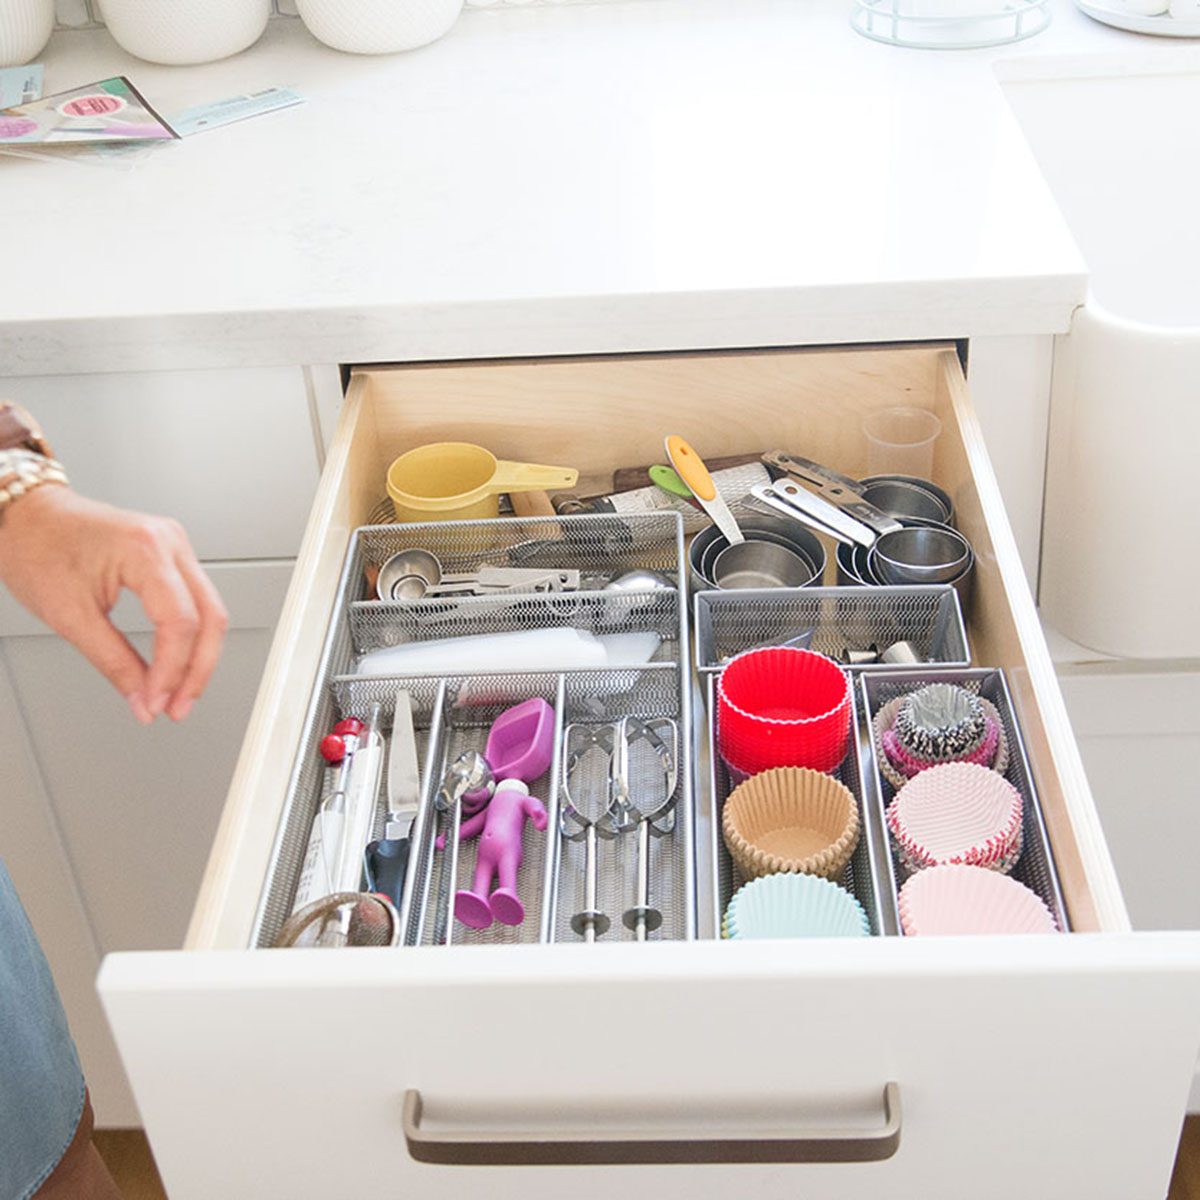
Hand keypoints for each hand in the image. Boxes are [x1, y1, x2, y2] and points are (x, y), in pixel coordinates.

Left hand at [0, 486, 227, 722]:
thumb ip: (113, 662)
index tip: (156, 702)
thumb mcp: (69, 615)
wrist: (25, 516)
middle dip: (197, 670)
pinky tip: (178, 661)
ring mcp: (175, 545)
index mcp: (145, 549)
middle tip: (178, 706)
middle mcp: (170, 542)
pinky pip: (197, 601)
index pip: (179, 622)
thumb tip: (142, 698)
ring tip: (177, 692)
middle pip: (210, 617)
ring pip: (211, 611)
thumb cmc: (37, 547)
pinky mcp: (171, 555)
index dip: (172, 670)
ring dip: (197, 657)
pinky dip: (189, 636)